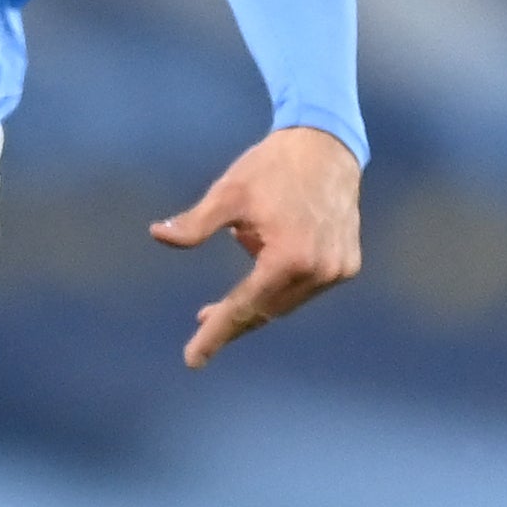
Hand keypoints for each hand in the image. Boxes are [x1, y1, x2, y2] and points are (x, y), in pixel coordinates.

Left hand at [151, 125, 362, 368]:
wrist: (326, 145)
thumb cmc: (270, 167)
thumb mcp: (228, 193)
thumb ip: (195, 224)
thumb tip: (158, 234)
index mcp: (288, 259)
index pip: (243, 307)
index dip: (215, 334)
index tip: (192, 361)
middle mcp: (319, 271)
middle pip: (265, 310)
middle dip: (232, 317)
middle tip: (201, 318)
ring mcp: (338, 270)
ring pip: (286, 302)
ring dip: (257, 298)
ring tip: (239, 266)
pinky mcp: (348, 264)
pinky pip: (306, 287)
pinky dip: (282, 284)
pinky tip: (267, 259)